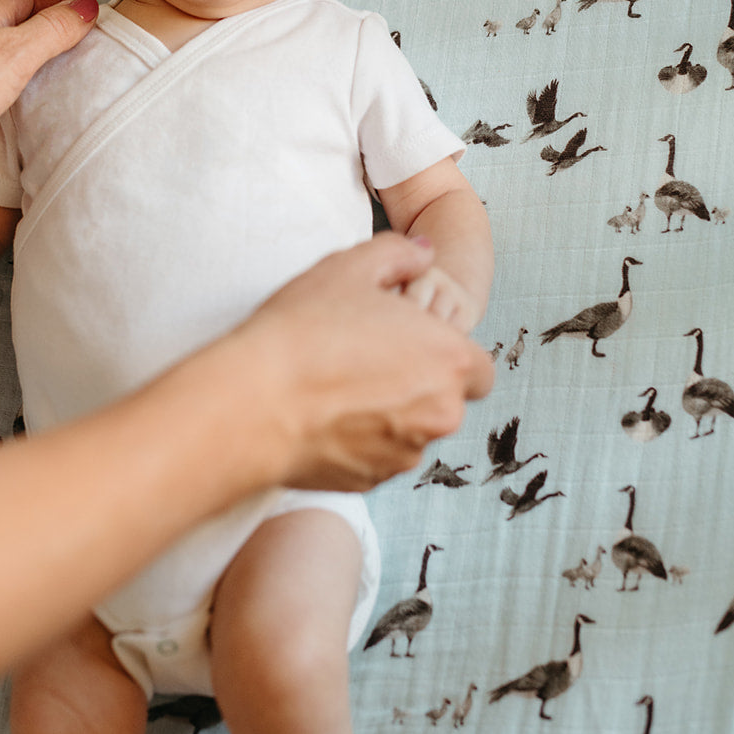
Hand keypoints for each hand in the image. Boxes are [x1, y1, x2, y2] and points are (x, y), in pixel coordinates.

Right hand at [240, 234, 493, 492]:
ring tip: (339, 385)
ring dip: (390, 413)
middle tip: (368, 358)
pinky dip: (360, 439)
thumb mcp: (351, 266)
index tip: (411, 343)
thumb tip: (423, 253)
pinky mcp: (371, 480)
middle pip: (446, 400)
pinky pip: (377, 456)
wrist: (254, 402)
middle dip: (417, 383)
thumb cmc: (304, 331)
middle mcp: (441, 413)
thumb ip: (400, 254)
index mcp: (450, 360)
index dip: (447, 353)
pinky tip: (324, 413)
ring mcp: (406, 453)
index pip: (479, 366)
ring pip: (412, 431)